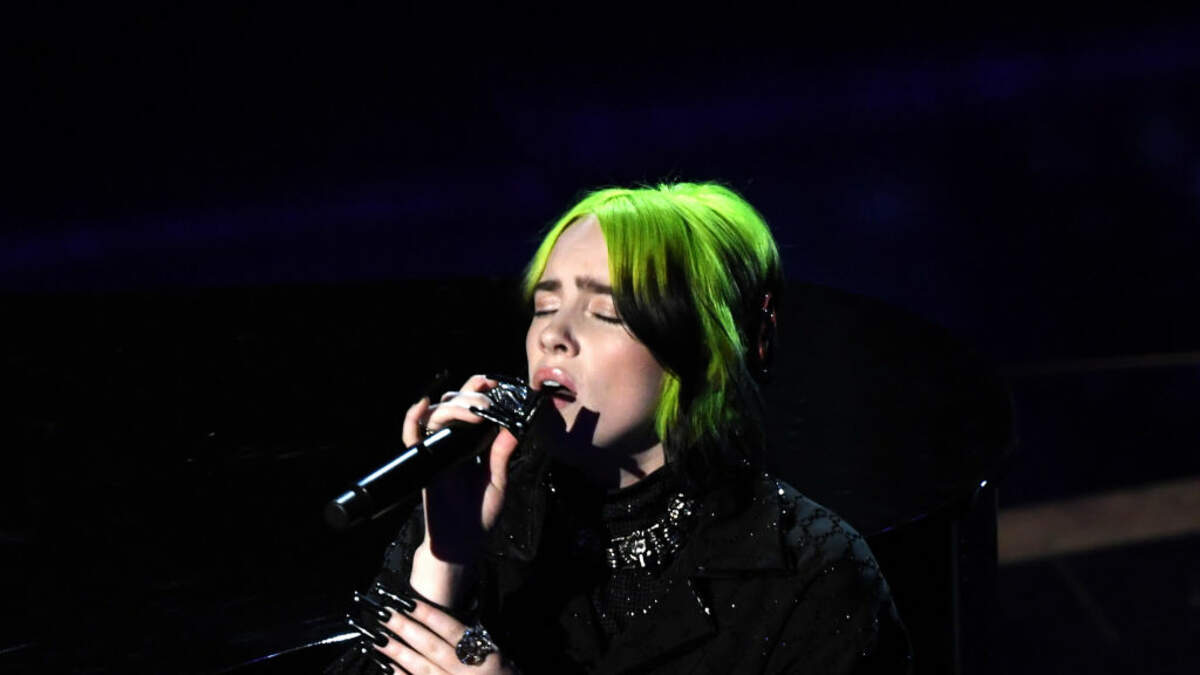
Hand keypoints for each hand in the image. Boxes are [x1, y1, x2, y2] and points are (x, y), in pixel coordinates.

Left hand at [374, 598, 518, 674]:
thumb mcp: (499, 654)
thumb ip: (477, 639)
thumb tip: (448, 621)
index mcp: (484, 656)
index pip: (452, 631)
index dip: (429, 616)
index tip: (408, 602)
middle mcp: (466, 672)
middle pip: (431, 647)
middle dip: (406, 629)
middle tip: (385, 614)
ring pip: (420, 668)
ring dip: (398, 653)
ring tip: (378, 638)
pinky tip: (386, 666)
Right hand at [402, 375, 519, 603]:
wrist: (461, 543)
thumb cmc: (480, 516)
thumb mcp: (498, 481)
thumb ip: (502, 455)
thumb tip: (515, 427)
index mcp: (471, 445)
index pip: (472, 410)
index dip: (479, 392)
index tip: (495, 383)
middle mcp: (452, 443)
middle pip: (453, 405)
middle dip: (471, 394)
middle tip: (488, 398)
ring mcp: (436, 451)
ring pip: (437, 414)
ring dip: (455, 405)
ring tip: (476, 408)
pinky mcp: (424, 463)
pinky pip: (412, 436)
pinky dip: (414, 417)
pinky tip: (424, 404)